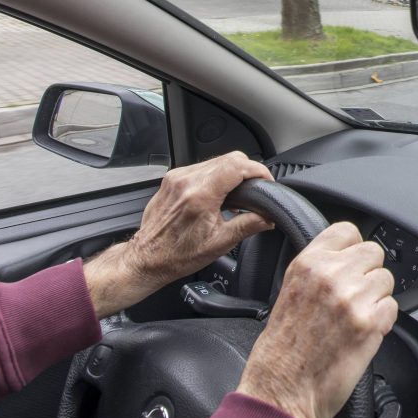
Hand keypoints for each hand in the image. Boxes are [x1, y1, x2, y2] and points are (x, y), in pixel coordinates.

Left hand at [83, 152, 274, 316]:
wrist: (147, 258)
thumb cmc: (178, 255)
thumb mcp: (220, 243)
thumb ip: (249, 225)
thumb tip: (269, 217)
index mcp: (200, 195)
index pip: (237, 166)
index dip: (258, 171)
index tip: (267, 181)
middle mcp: (186, 181)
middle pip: (230, 158)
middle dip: (248, 170)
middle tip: (256, 189)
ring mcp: (177, 177)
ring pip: (216, 160)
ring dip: (233, 171)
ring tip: (238, 192)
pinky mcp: (172, 179)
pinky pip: (202, 166)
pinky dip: (217, 174)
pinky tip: (219, 192)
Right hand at [236, 222, 396, 417]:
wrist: (281, 392)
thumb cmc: (281, 350)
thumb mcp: (289, 291)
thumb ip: (317, 270)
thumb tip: (345, 257)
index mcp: (308, 264)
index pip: (347, 230)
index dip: (353, 247)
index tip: (352, 261)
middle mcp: (331, 275)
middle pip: (374, 251)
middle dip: (368, 272)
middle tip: (356, 294)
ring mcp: (352, 298)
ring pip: (386, 280)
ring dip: (376, 298)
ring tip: (355, 317)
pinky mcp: (370, 324)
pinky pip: (392, 307)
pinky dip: (383, 321)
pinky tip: (362, 333)